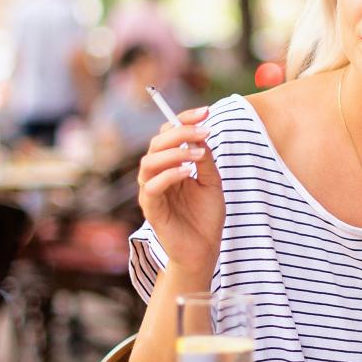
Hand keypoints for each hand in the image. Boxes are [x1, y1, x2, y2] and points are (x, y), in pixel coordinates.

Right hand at [136, 107, 223, 275]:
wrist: (203, 250)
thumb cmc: (205, 218)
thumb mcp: (212, 183)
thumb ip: (205, 160)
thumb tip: (201, 133)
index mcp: (170, 166)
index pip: (168, 134)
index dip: (184, 119)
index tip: (206, 111)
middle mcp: (157, 175)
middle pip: (157, 143)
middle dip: (180, 132)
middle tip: (204, 131)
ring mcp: (152, 192)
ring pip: (149, 162)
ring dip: (174, 152)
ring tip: (198, 154)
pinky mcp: (151, 209)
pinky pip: (152, 186)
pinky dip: (169, 175)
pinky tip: (189, 172)